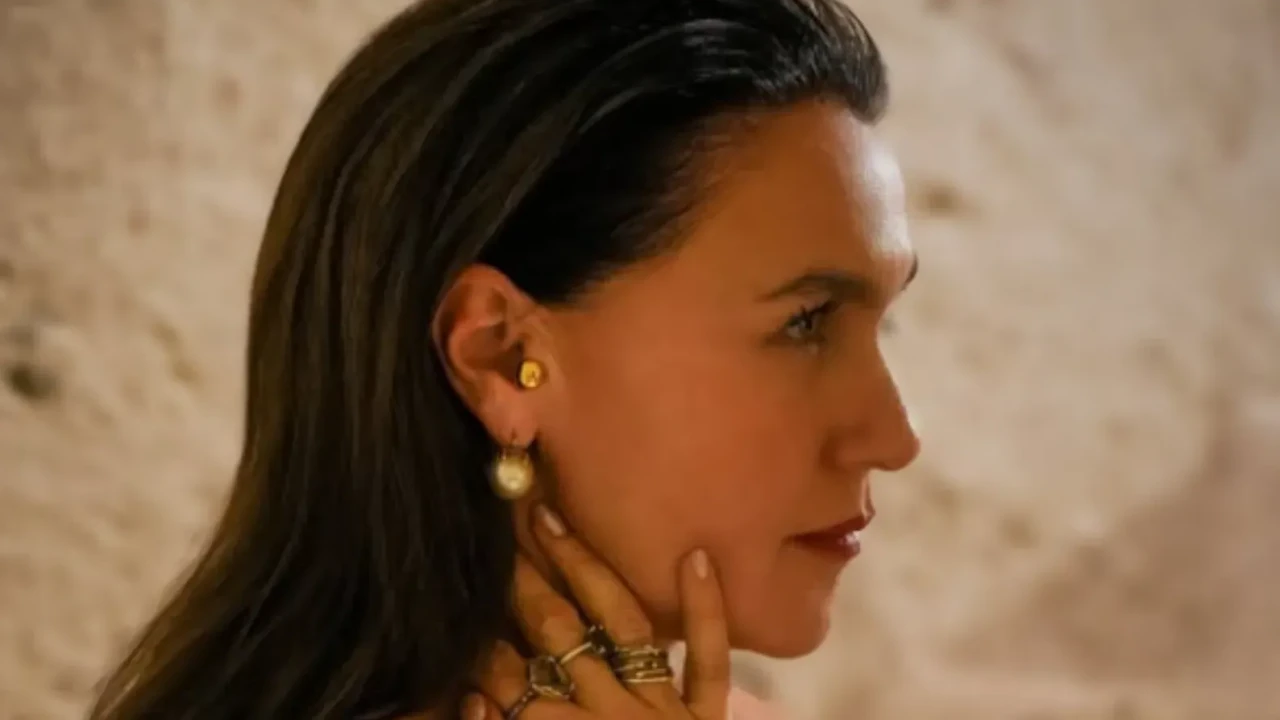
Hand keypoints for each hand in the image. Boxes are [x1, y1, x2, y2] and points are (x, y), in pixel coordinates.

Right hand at [465, 503, 730, 719]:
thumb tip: (474, 698)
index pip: (506, 675)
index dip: (482, 635)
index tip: (466, 586)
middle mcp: (609, 711)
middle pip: (557, 632)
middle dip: (524, 581)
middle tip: (500, 526)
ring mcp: (664, 710)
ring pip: (623, 625)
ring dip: (586, 571)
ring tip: (551, 517)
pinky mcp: (708, 718)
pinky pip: (710, 662)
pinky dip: (705, 612)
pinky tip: (698, 557)